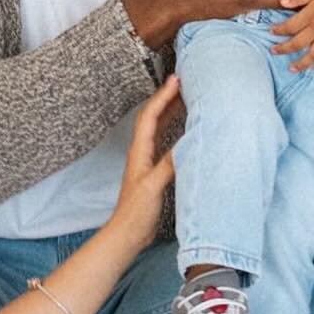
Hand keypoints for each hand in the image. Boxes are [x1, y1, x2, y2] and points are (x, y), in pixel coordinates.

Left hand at [106, 74, 178, 251]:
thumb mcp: (153, 187)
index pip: (150, 116)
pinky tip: (183, 127)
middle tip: (182, 81)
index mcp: (139, 152)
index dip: (162, 96)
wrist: (127, 233)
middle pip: (153, 116)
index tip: (175, 80)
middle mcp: (141, 151)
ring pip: (158, 127)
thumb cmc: (136, 213)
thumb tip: (186, 144)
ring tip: (185, 96)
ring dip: (169, 110)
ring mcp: (147, 159)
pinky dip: (173, 128)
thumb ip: (167, 165)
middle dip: (166, 97)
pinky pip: (164, 140)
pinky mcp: (153, 169)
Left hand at [270, 0, 313, 76]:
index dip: (278, 30)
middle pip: (297, 43)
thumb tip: (281, 2)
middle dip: (284, 49)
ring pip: (313, 54)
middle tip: (273, 52)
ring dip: (302, 63)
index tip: (271, 31)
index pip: (290, 26)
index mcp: (310, 16)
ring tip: (291, 69)